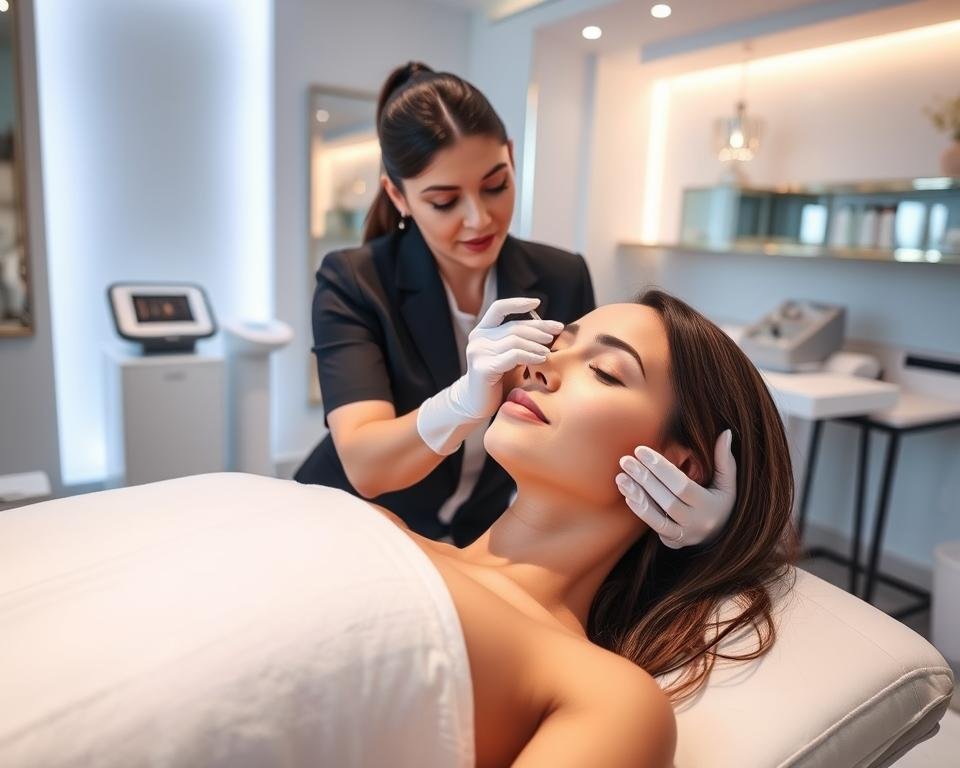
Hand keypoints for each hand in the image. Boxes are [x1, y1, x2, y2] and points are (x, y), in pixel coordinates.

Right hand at [417, 297, 562, 454]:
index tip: (537, 302)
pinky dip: (530, 355)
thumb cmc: (497, 378)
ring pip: (515, 340)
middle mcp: (478, 338)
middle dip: (539, 328)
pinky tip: (541, 358)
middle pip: (514, 326)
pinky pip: (513, 355)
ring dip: (536, 344)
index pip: (499, 308)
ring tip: (549, 350)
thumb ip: (519, 340)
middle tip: (556, 331)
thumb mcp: (508, 354)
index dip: (518, 303)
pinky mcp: (483, 367)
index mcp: (482, 330)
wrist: (476, 403)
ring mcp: (478, 352)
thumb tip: (547, 328)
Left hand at [615, 429, 736, 548]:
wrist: (721, 536)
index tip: (641, 451)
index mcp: (710, 506)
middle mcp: (697, 523)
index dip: (661, 468)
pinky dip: (641, 511)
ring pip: (657, 518)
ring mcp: (684, 535)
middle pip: (667, 501)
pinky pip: (654, 527)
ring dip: (637, 496)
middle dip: (645, 479)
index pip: (682, 486)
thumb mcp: (728, 484)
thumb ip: (725, 460)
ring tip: (620, 477)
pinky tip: (627, 494)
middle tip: (626, 460)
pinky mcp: (673, 542)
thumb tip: (726, 433)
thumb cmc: (721, 503)